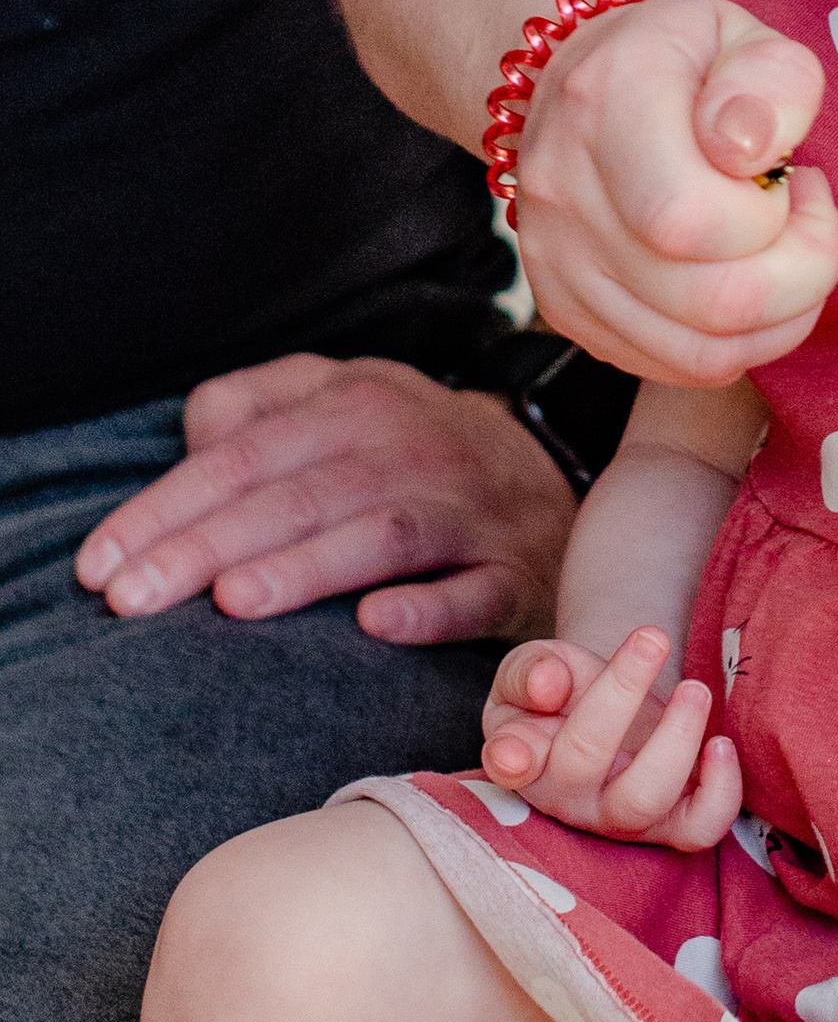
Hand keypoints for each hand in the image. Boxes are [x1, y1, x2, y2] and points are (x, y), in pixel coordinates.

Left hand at [75, 356, 574, 640]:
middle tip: (133, 598)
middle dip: (206, 547)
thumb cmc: (412, 449)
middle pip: (297, 496)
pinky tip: (374, 624)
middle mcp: (412, 450)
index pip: (243, 455)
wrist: (554, 477)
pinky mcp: (514, 573)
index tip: (99, 565)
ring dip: (306, 568)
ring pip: (381, 536)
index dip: (166, 508)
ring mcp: (468, 511)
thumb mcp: (341, 397)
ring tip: (232, 602)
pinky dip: (428, 607)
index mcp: (356, 405)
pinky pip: (474, 592)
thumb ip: (258, 403)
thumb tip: (192, 441)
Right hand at [480, 625, 741, 846]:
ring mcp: (620, 817)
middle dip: (619, 695)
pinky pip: (698, 829)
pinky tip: (722, 743)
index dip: (511, 758)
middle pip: (583, 762)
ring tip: (695, 689)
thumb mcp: (534, 667)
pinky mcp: (670, 823)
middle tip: (652, 638)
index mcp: (521, 757)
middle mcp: (567, 798)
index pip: (510, 760)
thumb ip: (529, 672)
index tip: (517, 751)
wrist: (611, 706)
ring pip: (643, 801)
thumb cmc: (560, 691)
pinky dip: (719, 793)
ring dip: (675, 741)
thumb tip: (546, 684)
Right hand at [512, 0, 837, 387]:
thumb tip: (750, 153)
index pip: (692, 218)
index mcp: (606, 103)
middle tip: (803, 219)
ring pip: (701, 353)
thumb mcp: (742, 35)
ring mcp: (556, 261)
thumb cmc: (681, 62)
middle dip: (801, 274)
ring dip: (781, 316)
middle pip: (711, 301)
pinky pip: (676, 366)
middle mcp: (563, 190)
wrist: (577, 81)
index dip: (777, 217)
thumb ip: (770, 80)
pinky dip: (739, 342)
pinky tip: (746, 281)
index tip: (797, 175)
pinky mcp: (567, 310)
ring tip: (781, 250)